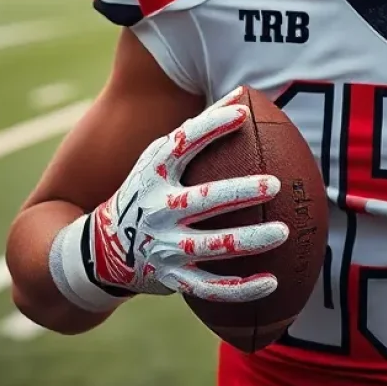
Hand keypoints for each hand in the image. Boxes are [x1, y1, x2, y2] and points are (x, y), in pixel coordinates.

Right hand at [51, 89, 288, 310]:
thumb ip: (196, 132)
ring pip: (211, 246)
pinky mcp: (173, 278)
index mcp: (156, 174)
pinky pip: (210, 287)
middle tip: (275, 184)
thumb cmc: (147, 190)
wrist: (103, 250)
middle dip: (239, 192)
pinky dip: (241, 289)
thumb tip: (243, 96)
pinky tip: (272, 283)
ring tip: (283, 232)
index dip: (211, 126)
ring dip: (248, 241)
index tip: (242, 114)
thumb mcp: (158, 159)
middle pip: (202, 199)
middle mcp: (158, 209)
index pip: (182, 144)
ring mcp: (165, 245)